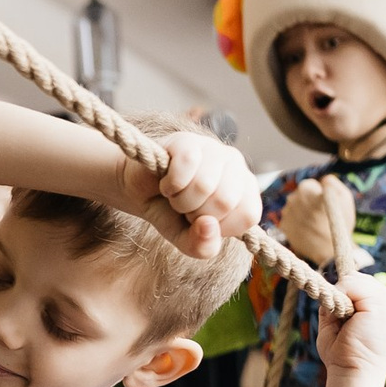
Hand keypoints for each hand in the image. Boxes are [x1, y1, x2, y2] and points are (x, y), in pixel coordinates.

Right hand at [121, 132, 261, 258]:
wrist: (137, 192)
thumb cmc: (168, 213)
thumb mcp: (187, 241)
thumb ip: (203, 246)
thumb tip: (208, 225)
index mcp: (246, 190)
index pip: (248, 215)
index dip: (220, 227)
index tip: (202, 221)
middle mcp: (236, 165)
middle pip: (225, 200)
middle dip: (196, 214)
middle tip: (185, 207)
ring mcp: (213, 149)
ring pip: (205, 184)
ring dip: (180, 200)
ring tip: (174, 195)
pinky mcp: (188, 140)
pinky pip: (187, 165)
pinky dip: (171, 184)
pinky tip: (166, 183)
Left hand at [278, 177, 354, 265]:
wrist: (330, 250)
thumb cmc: (340, 223)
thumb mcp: (344, 197)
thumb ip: (332, 182)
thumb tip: (323, 178)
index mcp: (305, 189)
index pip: (309, 184)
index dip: (319, 193)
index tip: (324, 203)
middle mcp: (292, 199)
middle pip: (300, 196)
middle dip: (308, 201)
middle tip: (320, 214)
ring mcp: (286, 214)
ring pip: (294, 207)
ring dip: (302, 212)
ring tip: (315, 223)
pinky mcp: (283, 227)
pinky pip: (290, 220)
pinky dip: (297, 223)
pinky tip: (308, 229)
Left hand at [315, 271, 385, 384]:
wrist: (354, 373)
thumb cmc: (343, 355)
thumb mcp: (337, 322)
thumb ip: (337, 300)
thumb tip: (331, 283)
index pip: (364, 285)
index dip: (347, 297)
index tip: (346, 322)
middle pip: (359, 280)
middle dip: (345, 296)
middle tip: (346, 325)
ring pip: (354, 279)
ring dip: (342, 297)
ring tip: (349, 324)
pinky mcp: (384, 301)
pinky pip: (351, 283)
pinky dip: (340, 295)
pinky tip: (347, 317)